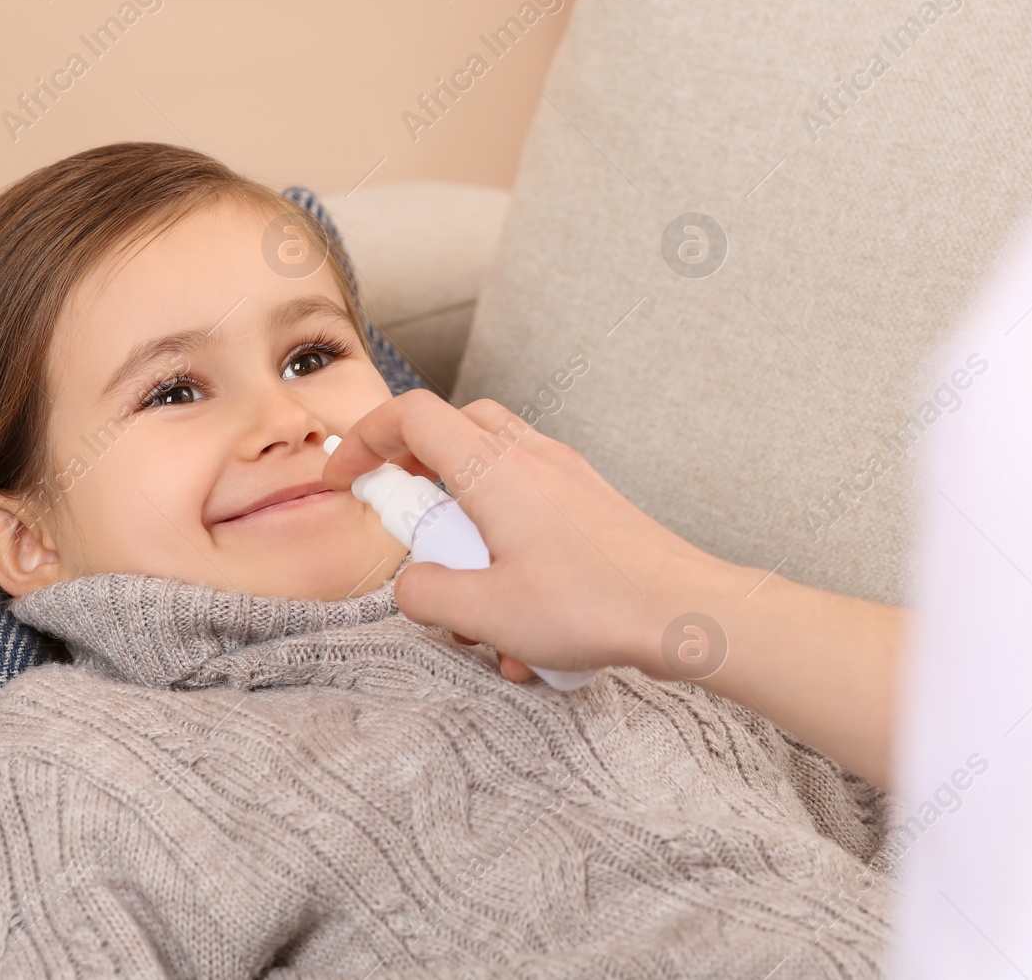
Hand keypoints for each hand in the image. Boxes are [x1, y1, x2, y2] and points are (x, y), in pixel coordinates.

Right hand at [322, 390, 729, 677]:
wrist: (685, 610)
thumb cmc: (594, 605)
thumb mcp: (487, 613)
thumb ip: (427, 594)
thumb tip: (412, 584)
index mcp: (492, 469)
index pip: (411, 416)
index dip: (365, 441)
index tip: (346, 480)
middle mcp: (529, 456)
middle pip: (453, 427)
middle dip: (417, 472)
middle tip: (409, 527)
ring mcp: (565, 474)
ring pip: (493, 464)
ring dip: (467, 517)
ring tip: (471, 588)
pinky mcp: (590, 501)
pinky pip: (531, 499)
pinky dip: (509, 539)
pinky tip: (522, 615)